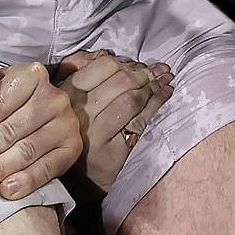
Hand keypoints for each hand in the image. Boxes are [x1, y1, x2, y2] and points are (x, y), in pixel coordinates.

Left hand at [0, 62, 82, 200]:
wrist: (41, 113)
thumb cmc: (8, 100)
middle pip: (10, 131)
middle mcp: (54, 98)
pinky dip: (26, 181)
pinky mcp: (72, 148)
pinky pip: (48, 168)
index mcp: (32, 76)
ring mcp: (66, 124)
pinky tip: (6, 191)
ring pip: (26, 151)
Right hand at [55, 50, 173, 194]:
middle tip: (158, 69)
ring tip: (166, 78)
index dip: (125, 62)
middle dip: (144, 72)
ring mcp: (96, 132)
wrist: (75, 181)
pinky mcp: (113, 150)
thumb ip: (79, 72)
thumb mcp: (67, 101)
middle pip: (121, 81)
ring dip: (154, 85)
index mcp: (66, 94)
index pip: (102, 67)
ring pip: (131, 99)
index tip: (137, 64)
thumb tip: (105, 53)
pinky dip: (158, 102)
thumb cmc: (74, 133)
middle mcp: (79, 112)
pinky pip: (140, 120)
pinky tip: (167, 91)